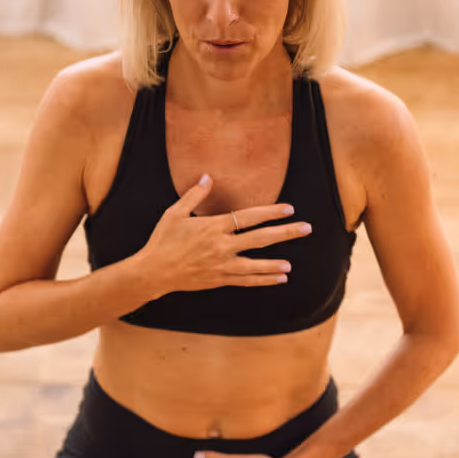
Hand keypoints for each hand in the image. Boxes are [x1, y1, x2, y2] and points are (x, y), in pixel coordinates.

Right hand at [135, 174, 313, 296]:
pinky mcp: (219, 279)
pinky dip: (264, 280)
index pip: (249, 217)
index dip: (271, 212)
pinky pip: (246, 280)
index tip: (288, 209)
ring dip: (275, 264)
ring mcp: (222, 265)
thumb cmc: (162, 240)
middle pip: (261, 239)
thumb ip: (195, 195)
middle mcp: (222, 246)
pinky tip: (279, 278)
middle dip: (285, 233)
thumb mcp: (175, 213)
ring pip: (256, 265)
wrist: (152, 272)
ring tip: (292, 264)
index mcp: (214, 227)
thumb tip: (208, 176)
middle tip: (306, 228)